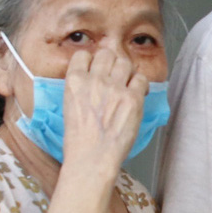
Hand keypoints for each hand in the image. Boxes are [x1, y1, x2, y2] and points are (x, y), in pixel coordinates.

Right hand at [61, 47, 147, 175]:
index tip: (96, 70)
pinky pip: (141, 79)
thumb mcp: (70, 107)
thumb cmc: (80, 140)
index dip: (91, 62)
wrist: (92, 158)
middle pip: (106, 54)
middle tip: (114, 77)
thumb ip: (81, 89)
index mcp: (74, 82)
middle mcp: (94, 80)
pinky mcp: (132, 99)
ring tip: (126, 85)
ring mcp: (114, 88)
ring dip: (126, 72)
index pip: (83, 55)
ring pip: (125, 62)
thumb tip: (93, 79)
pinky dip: (140, 85)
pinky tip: (137, 95)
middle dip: (111, 63)